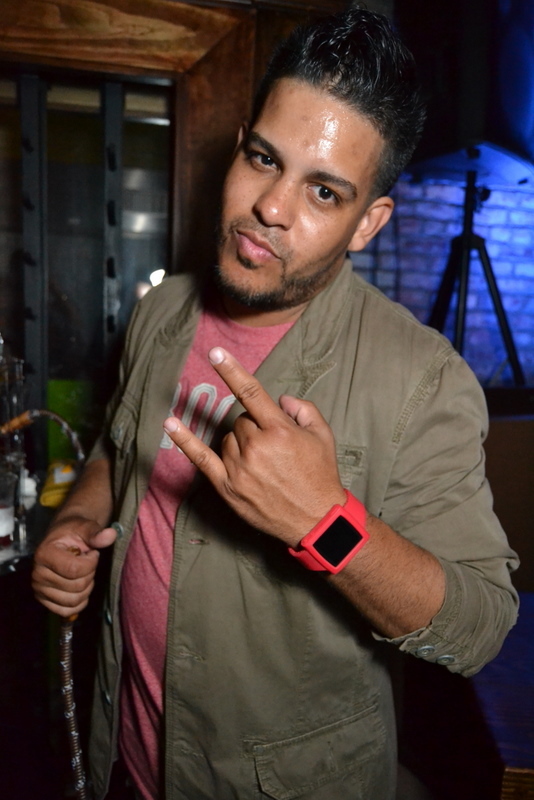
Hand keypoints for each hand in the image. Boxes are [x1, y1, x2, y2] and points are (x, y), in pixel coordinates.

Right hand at [32, 516, 116, 616]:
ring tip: (83, 573)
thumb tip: (111, 535)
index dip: (91, 563)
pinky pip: (67, 611)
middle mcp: (38, 574)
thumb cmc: (73, 533)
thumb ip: (96, 533)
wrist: (62, 539)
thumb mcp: (84, 527)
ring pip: (73, 601)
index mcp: (44, 554)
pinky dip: (79, 602)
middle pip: (76, 587)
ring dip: (86, 588)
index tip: (92, 553)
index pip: (74, 569)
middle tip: (87, 563)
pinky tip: (81, 587)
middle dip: (89, 574)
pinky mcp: (44, 600)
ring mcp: (39, 589)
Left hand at [163, 346, 345, 545]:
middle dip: (256, 428)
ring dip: (241, 444)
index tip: (214, 353)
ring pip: (228, 438)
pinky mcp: (228, 487)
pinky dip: (184, 441)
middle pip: (241, 421)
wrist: (317, 520)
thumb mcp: (323, 435)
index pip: (251, 393)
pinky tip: (170, 424)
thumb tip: (279, 399)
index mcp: (280, 430)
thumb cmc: (320, 475)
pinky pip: (201, 459)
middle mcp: (256, 447)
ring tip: (264, 466)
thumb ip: (302, 408)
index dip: (232, 371)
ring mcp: (239, 467)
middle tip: (275, 450)